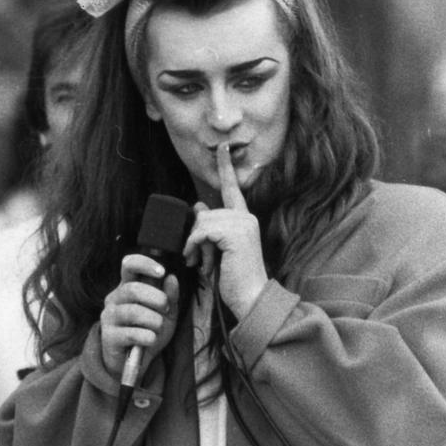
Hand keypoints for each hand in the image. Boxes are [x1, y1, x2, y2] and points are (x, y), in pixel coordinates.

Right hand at [100, 254, 179, 378]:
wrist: (134, 363)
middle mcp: (114, 299)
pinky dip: (147, 337)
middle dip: (156, 298)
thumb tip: (171, 278)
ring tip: (158, 328)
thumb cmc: (149, 333)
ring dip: (154, 320)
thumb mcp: (166, 314)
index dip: (144, 264)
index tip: (162, 272)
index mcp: (127, 287)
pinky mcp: (108, 337)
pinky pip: (131, 333)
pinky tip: (151, 340)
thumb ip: (170, 297)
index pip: (128, 265)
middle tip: (166, 308)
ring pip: (133, 311)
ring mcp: (108, 317)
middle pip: (133, 289)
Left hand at [183, 143, 267, 319]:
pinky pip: (202, 231)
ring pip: (202, 222)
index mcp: (244, 220)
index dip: (226, 167)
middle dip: (196, 238)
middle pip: (205, 212)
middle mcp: (246, 218)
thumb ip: (210, 227)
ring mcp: (242, 224)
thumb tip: (199, 204)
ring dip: (195, 246)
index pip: (232, 188)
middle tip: (199, 260)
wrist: (250, 298)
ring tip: (202, 264)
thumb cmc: (234, 279)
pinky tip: (199, 262)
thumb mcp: (218, 250)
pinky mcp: (235, 233)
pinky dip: (195, 247)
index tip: (223, 147)